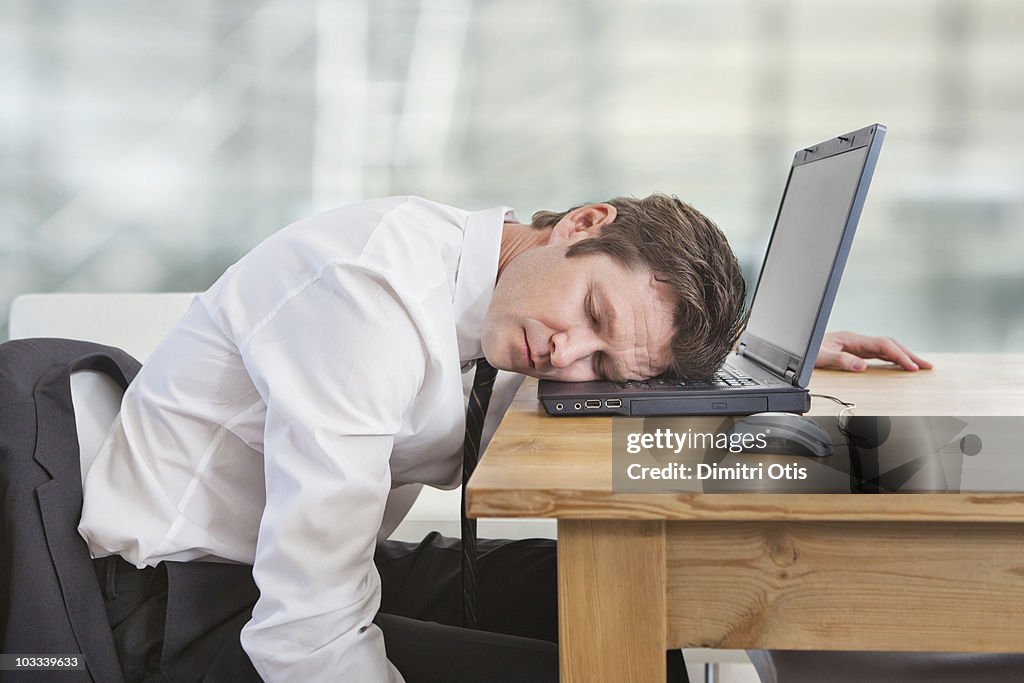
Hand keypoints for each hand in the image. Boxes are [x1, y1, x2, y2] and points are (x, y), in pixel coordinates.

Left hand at [815, 331, 932, 371]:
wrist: (799, 346)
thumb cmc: (808, 350)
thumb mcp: (821, 357)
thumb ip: (841, 361)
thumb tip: (863, 366)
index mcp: (851, 339)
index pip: (882, 346)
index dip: (899, 356)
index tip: (911, 367)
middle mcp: (857, 341)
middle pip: (889, 345)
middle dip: (909, 355)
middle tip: (927, 366)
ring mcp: (857, 345)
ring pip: (886, 349)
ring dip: (904, 356)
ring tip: (920, 367)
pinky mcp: (855, 351)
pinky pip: (879, 354)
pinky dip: (893, 359)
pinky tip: (900, 365)